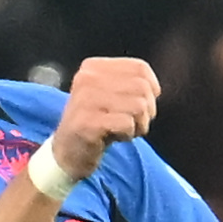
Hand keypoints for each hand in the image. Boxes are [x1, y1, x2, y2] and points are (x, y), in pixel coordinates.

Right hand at [49, 55, 160, 176]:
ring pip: (138, 106)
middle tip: (134, 123)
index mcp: (93, 67)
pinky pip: (127, 124)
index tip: (142, 106)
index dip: (151, 89)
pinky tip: (114, 138)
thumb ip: (130, 85)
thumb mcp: (109, 96)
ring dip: (138, 125)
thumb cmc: (95, 125)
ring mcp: (86, 100)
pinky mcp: (88, 123)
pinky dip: (127, 134)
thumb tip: (155, 88)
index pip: (140, 68)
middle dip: (147, 111)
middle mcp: (87, 79)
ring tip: (123, 131)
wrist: (66, 154)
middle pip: (142, 88)